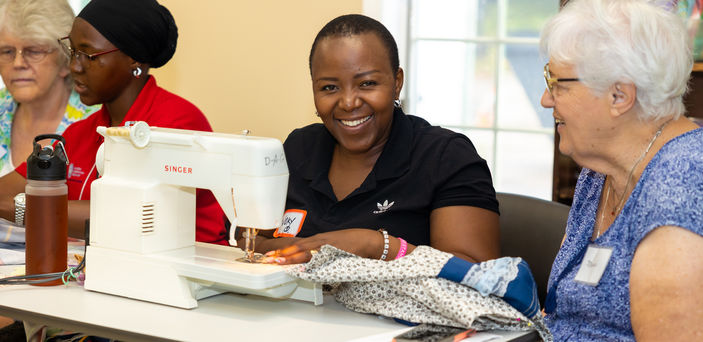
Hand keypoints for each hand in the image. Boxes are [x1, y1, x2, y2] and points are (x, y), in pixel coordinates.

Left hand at [261, 229, 381, 264]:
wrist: (367, 240)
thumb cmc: (352, 243)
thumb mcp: (333, 245)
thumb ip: (321, 251)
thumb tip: (311, 260)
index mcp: (319, 240)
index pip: (297, 245)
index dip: (284, 250)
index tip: (272, 255)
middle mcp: (320, 241)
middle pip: (297, 247)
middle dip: (282, 253)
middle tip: (268, 259)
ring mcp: (327, 245)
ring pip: (305, 251)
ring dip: (291, 256)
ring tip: (279, 261)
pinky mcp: (334, 250)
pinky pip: (319, 256)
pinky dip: (310, 260)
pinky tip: (302, 264)